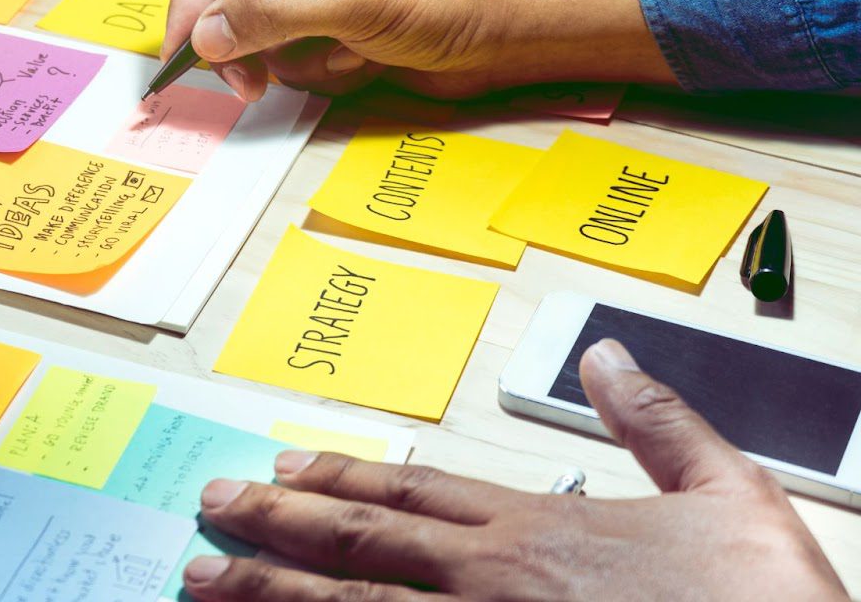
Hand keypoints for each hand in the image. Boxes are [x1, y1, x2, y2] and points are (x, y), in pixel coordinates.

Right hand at [165, 0, 676, 100]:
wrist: (516, 31)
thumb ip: (274, 10)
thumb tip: (206, 33)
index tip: (191, 45)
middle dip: (238, 37)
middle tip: (245, 81)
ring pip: (251, 29)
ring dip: (286, 58)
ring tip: (338, 59)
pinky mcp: (328, 21)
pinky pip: (285, 55)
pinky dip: (314, 70)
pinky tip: (359, 63)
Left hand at [182, 339, 846, 600]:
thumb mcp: (728, 494)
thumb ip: (658, 422)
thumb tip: (604, 352)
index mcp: (538, 529)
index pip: (412, 490)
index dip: (339, 476)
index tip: (281, 465)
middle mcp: (492, 581)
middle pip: (358, 543)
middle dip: (273, 526)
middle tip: (208, 510)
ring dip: (269, 593)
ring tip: (202, 578)